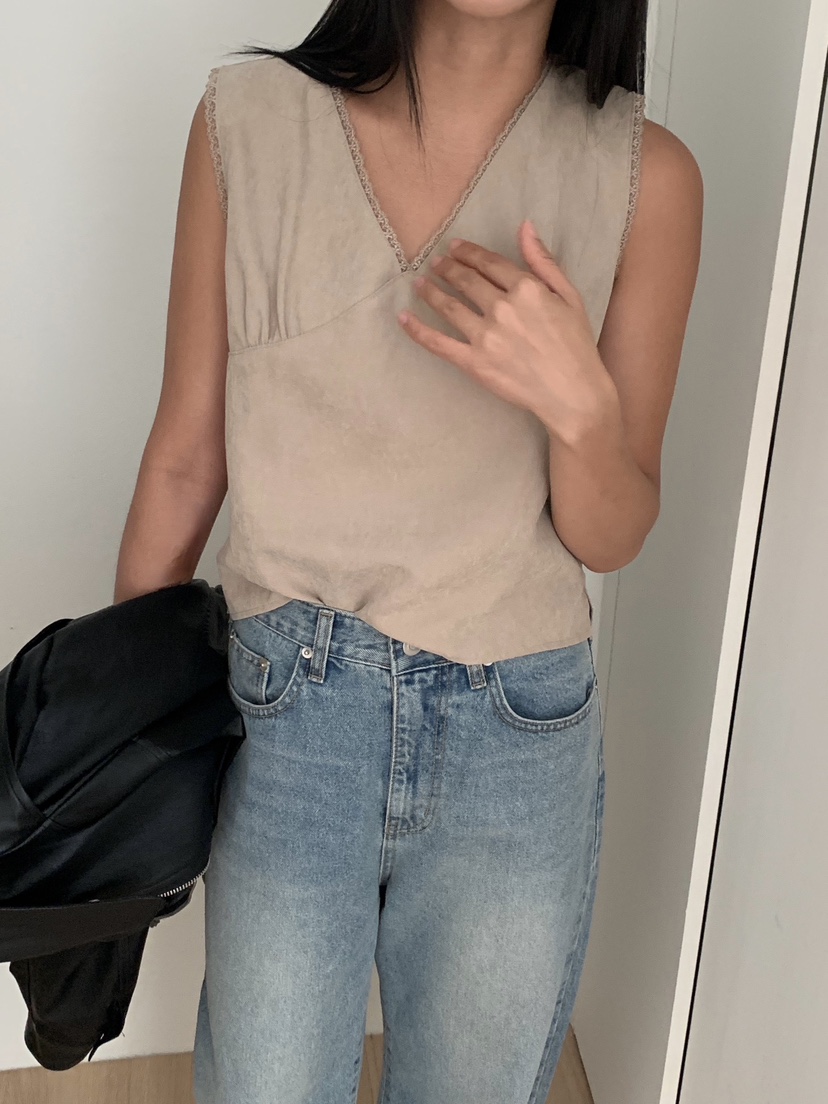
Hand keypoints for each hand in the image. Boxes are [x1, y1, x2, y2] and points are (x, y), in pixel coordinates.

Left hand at [397, 220, 615, 437]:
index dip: (468, 252)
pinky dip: (417, 330)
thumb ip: (543, 261)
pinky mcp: (474, 363)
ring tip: (419, 284)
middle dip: (447, 268)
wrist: (572, 393)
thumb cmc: (576, 345)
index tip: (454, 247)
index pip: (489, 263)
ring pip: (448, 306)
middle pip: (465, 280)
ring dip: (430, 292)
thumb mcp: (569, 296)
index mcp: (526, 289)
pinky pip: (438, 343)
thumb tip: (525, 226)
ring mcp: (485, 336)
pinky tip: (403, 318)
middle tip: (435, 263)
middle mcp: (502, 308)